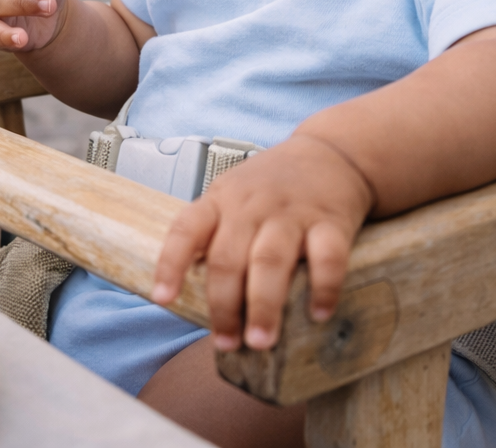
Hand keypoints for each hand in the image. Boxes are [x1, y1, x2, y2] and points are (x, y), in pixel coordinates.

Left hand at [150, 134, 373, 351]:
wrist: (332, 153)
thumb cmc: (274, 185)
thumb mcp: (233, 196)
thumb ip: (216, 236)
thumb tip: (193, 297)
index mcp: (221, 200)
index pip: (186, 229)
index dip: (171, 264)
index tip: (163, 299)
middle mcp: (252, 205)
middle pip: (228, 258)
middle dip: (224, 306)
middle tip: (226, 342)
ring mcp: (292, 212)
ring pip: (270, 261)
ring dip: (263, 306)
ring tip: (260, 341)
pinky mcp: (331, 221)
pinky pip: (327, 256)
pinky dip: (323, 288)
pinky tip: (317, 314)